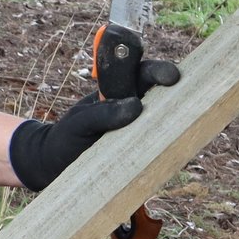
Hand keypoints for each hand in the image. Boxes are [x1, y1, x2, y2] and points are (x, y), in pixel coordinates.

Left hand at [7, 65, 179, 191]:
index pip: (142, 73)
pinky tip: (175, 151)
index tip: (171, 76)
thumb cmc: (66, 138)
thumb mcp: (79, 123)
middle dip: (176, 94)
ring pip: (165, 122)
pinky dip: (168, 149)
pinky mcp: (141, 154)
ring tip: (185, 124)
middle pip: (162, 95)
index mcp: (118, 91)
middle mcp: (134, 108)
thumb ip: (102, 113)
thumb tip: (136, 107)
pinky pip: (158, 149)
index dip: (159, 71)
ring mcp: (139, 131)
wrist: (53, 168)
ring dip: (176, 122)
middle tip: (182, 100)